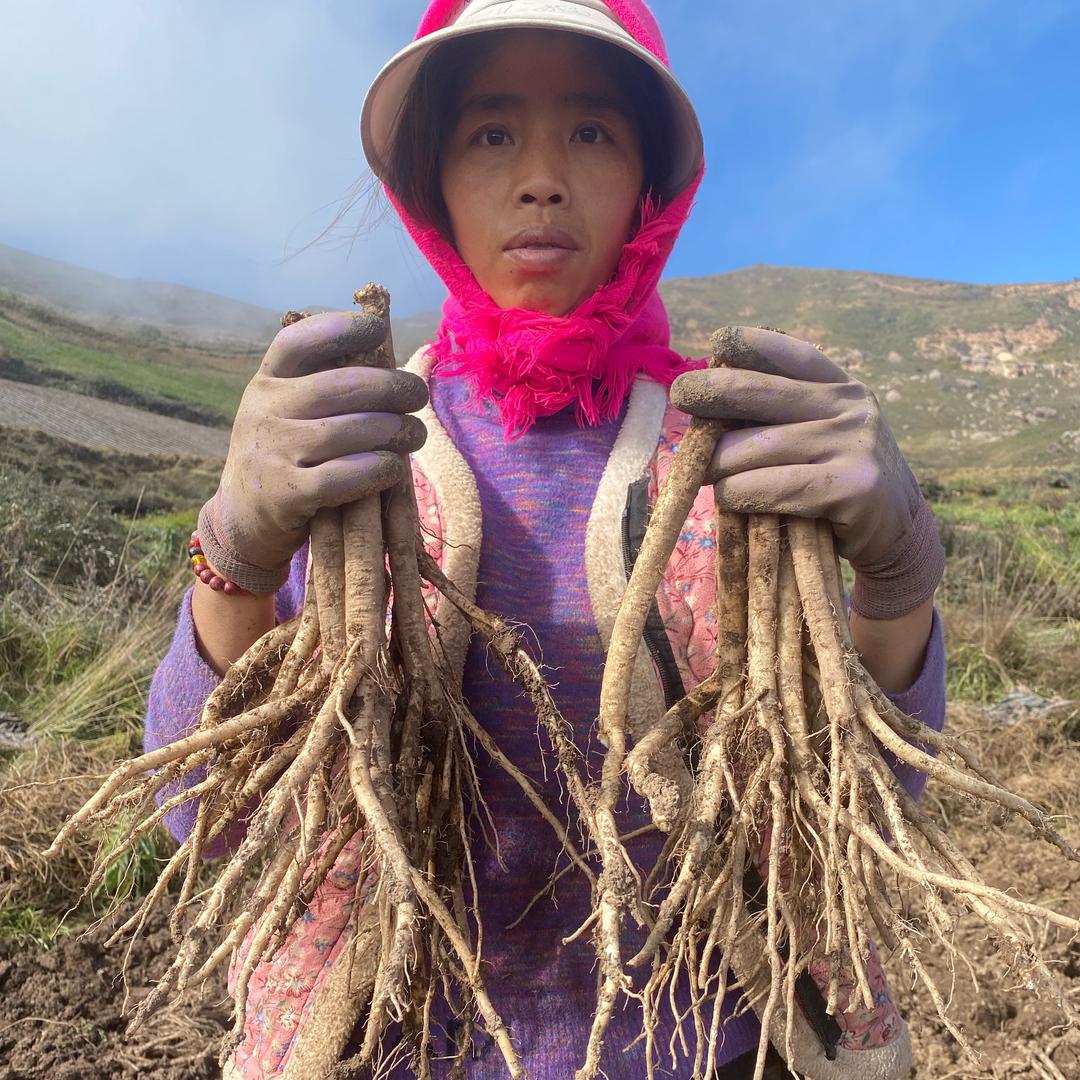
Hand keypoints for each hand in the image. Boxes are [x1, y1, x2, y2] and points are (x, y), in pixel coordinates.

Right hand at [199, 311, 427, 593]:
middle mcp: (264, 411)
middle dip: (392, 387)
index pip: (298, 342)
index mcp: (267, 381)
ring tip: (415, 435)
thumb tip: (389, 362)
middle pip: (341, 386)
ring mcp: (273, 453)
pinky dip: (380, 469)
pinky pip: (345, 476)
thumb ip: (323, 385)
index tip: (378, 327)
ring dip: (396, 431)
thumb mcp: (287, 410)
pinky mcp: (287, 494)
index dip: (341, 328)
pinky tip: (395, 468)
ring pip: (351, 431)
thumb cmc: (285, 452)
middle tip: (417, 396)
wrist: (243, 516)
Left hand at [669, 327, 943, 617]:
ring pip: (754, 449)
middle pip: (759, 393)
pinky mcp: (851, 487)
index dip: (752, 343)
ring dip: (717, 465)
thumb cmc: (837, 478)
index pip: (792, 354)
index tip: (716, 341)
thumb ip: (781, 414)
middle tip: (679, 396)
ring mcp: (853, 445)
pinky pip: (771, 488)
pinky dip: (739, 494)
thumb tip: (708, 402)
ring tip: (704, 474)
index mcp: (841, 387)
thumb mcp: (821, 433)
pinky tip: (729, 498)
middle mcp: (850, 407)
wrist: (897, 531)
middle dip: (710, 392)